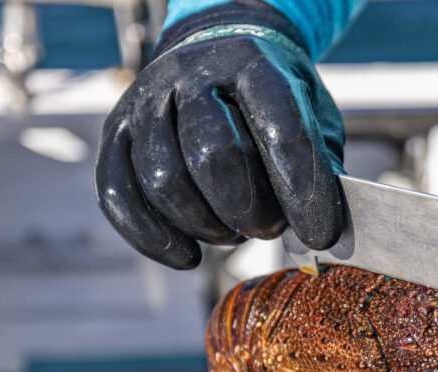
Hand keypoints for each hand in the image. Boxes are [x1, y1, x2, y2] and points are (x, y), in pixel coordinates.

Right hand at [96, 17, 345, 268]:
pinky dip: (153, 239)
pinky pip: (117, 195)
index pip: (282, 133)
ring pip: (163, 180)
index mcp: (254, 66)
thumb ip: (323, 171)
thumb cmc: (275, 102)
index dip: (304, 192)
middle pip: (213, 156)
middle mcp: (192, 75)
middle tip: (268, 229)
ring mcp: (146, 101)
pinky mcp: (114, 132)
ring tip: (232, 235)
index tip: (321, 235)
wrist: (218, 50)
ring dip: (204, 225)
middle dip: (248, 210)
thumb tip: (320, 238)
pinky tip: (189, 256)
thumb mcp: (315, 119)